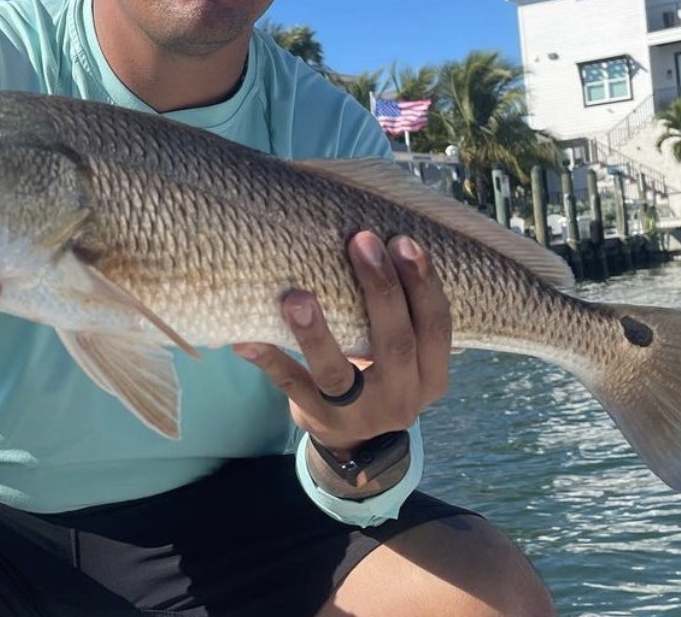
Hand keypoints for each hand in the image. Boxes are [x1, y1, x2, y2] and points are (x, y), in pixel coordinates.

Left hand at [233, 233, 451, 456]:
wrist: (355, 443)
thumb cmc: (379, 372)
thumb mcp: (405, 354)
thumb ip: (400, 313)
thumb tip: (372, 237)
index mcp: (430, 375)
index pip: (436, 327)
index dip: (422, 284)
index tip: (403, 241)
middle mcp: (401, 398)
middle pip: (396, 344)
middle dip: (380, 290)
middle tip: (362, 241)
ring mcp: (357, 414)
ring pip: (337, 373)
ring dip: (316, 334)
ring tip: (297, 297)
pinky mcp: (317, 419)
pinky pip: (290, 385)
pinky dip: (268, 360)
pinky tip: (245, 338)